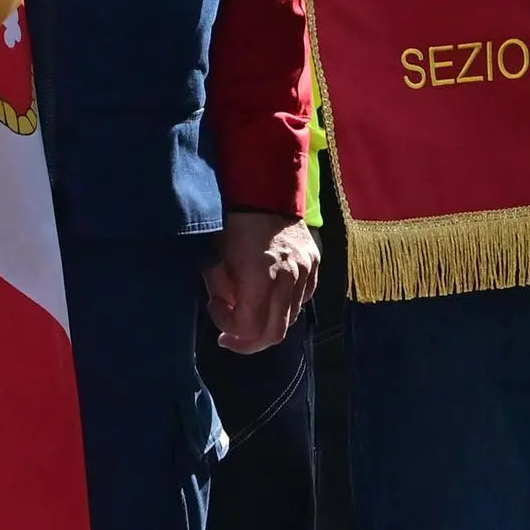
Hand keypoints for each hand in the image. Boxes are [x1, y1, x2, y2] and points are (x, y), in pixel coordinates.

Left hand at [201, 209, 318, 353]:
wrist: (265, 188)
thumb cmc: (232, 219)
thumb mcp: (215, 254)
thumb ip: (221, 289)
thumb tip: (228, 309)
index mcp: (261, 275)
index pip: (250, 327)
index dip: (229, 328)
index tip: (214, 308)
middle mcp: (289, 278)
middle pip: (275, 333)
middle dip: (248, 341)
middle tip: (230, 337)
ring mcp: (306, 272)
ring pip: (290, 318)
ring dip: (266, 322)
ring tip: (247, 311)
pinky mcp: (315, 265)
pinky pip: (302, 299)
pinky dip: (283, 306)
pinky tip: (266, 296)